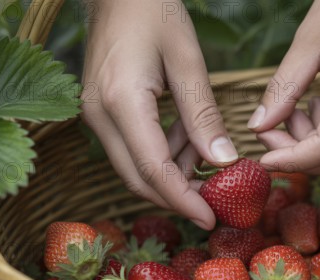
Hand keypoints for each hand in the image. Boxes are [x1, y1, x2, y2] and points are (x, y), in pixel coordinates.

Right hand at [81, 0, 237, 229]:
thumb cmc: (154, 12)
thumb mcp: (188, 62)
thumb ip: (204, 116)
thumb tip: (224, 162)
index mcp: (122, 103)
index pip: (153, 170)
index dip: (183, 201)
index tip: (211, 220)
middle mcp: (100, 117)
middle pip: (137, 179)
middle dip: (178, 196)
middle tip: (216, 201)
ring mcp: (96, 116)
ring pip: (134, 168)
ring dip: (173, 173)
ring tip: (206, 154)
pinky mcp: (101, 113)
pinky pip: (132, 149)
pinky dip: (163, 154)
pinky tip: (186, 136)